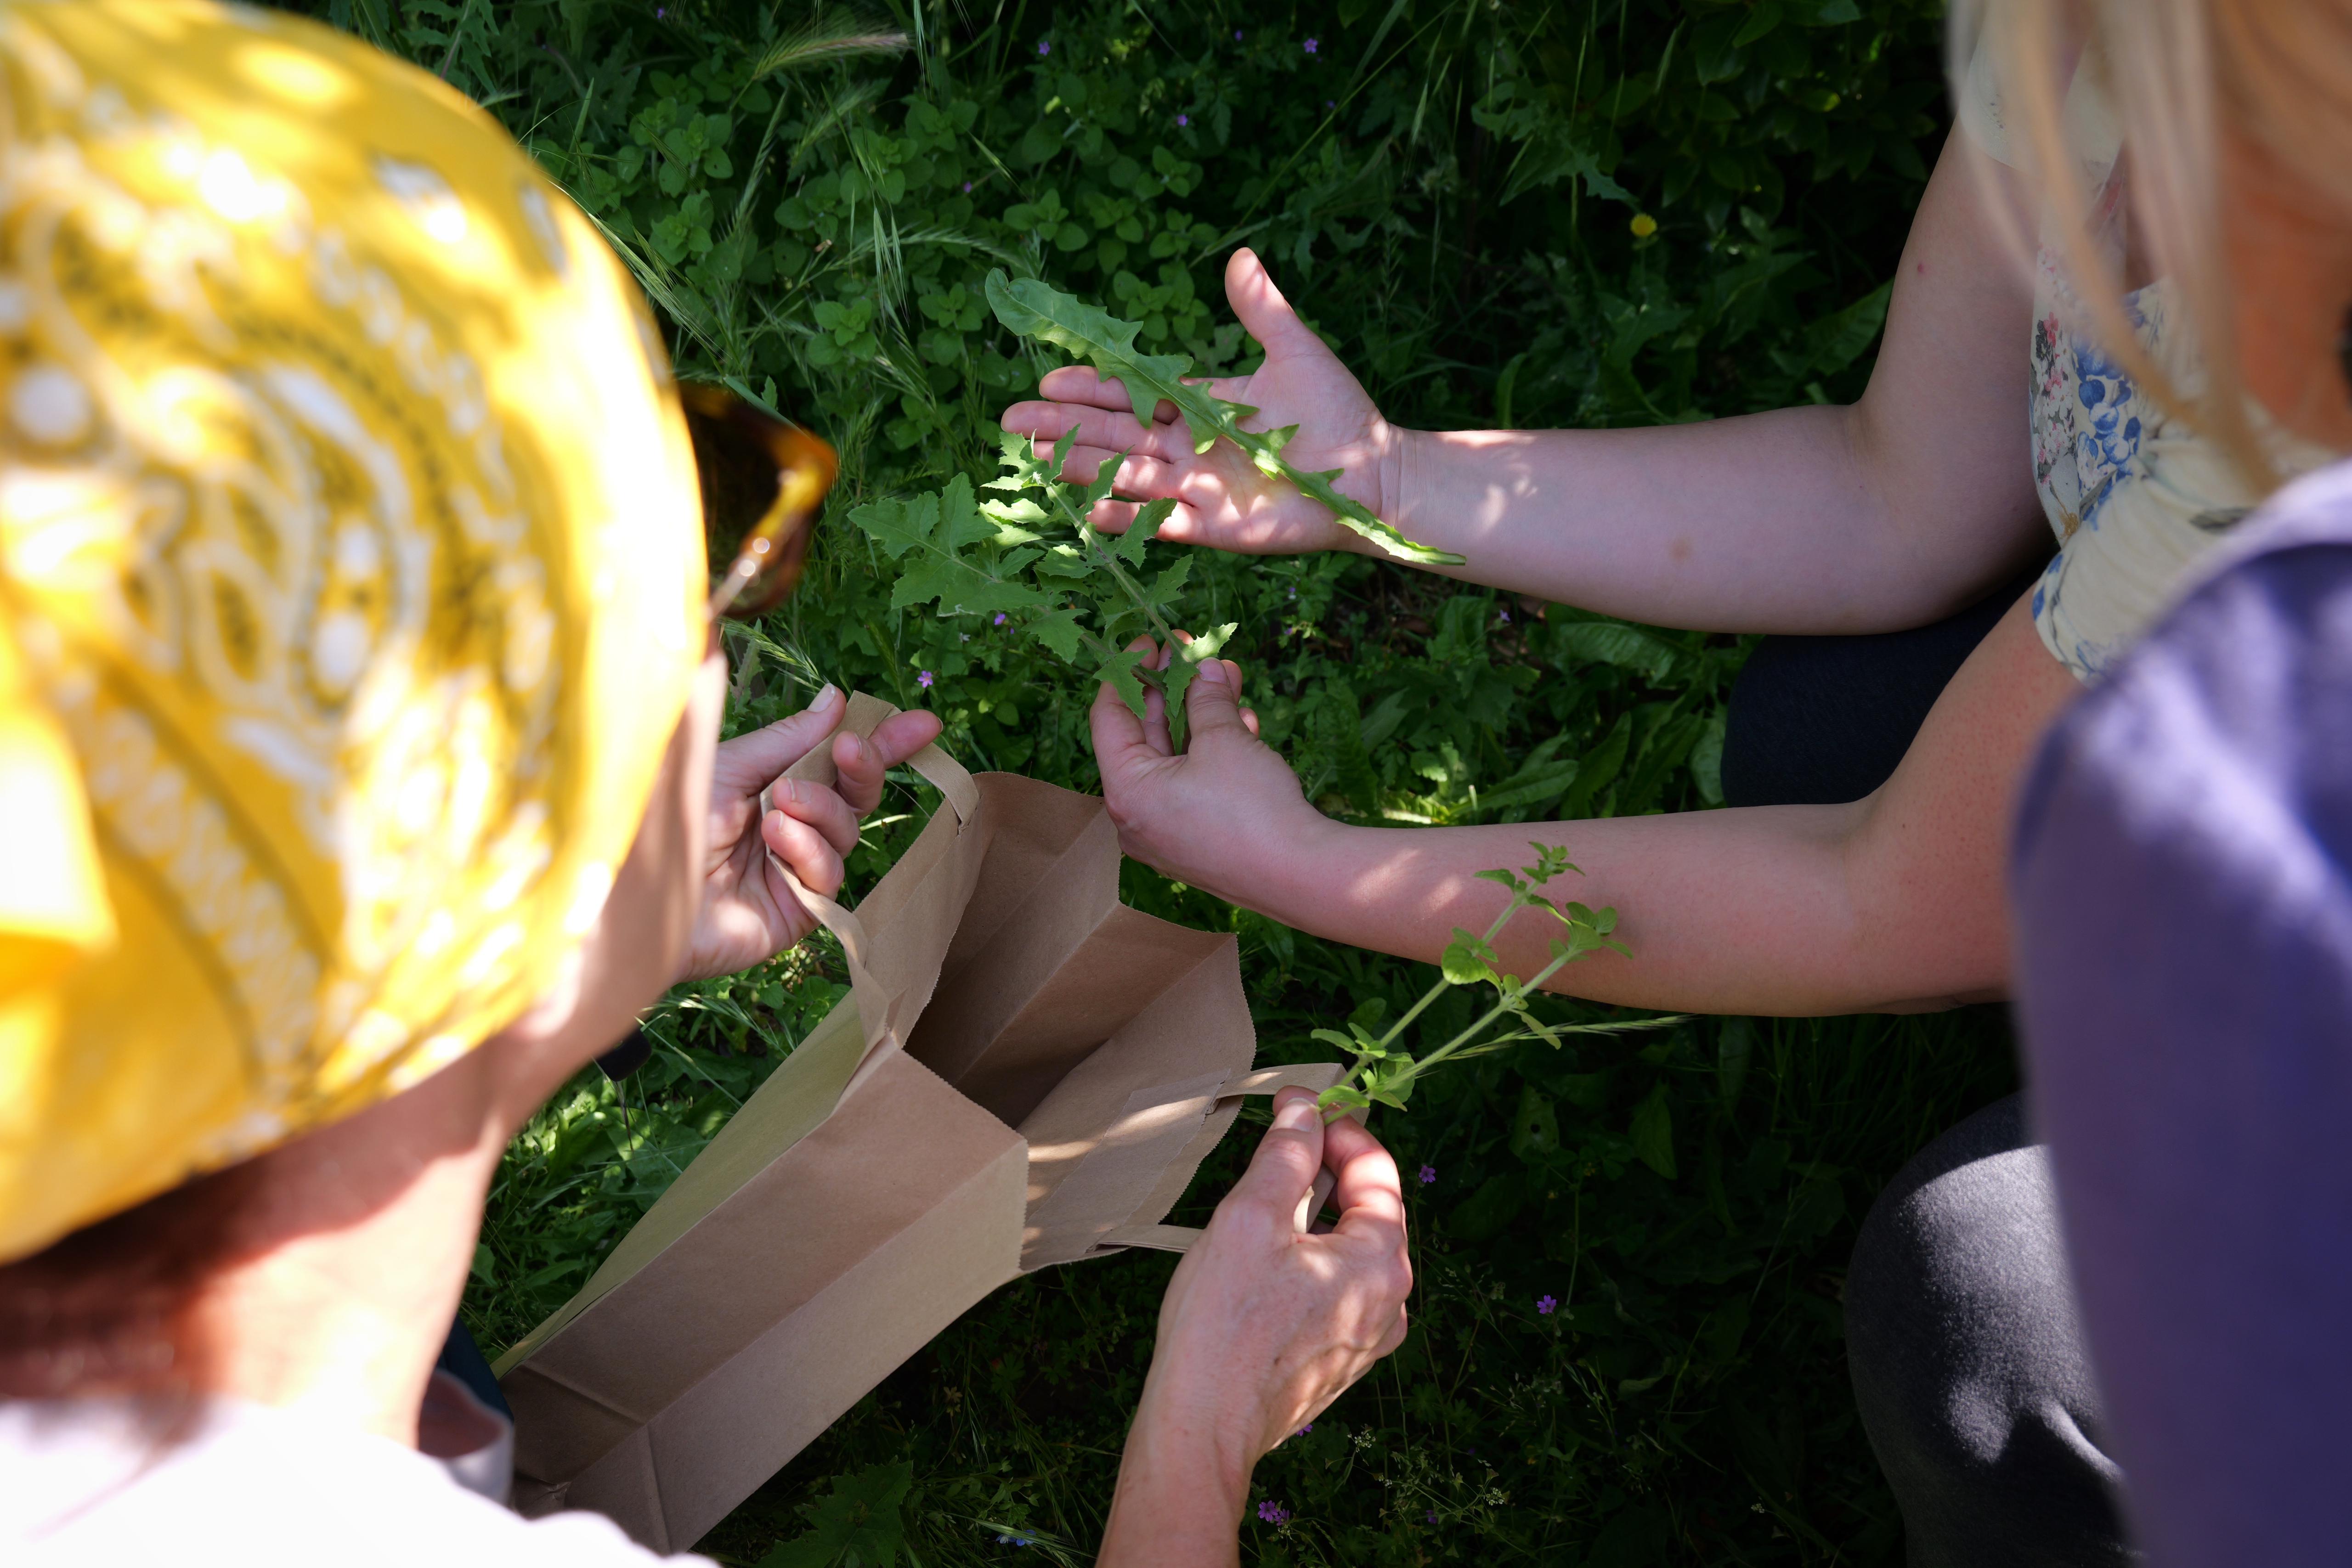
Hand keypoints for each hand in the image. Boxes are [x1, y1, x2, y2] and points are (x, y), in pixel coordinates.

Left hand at [672, 683, 942, 982]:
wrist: (634, 889)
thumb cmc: (668, 822)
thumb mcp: (730, 765)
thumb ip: (788, 740)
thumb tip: (837, 700)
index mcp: (774, 788)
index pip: (840, 764)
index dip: (885, 744)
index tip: (924, 723)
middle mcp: (792, 829)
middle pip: (855, 797)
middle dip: (862, 768)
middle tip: (850, 750)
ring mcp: (796, 872)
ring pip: (847, 833)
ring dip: (819, 810)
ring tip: (778, 805)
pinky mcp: (796, 913)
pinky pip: (830, 875)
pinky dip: (808, 851)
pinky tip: (776, 840)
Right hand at [1000, 248, 1396, 553]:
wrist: (1372, 475)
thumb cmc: (1339, 414)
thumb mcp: (1295, 350)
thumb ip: (1261, 309)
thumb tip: (1241, 256)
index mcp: (1199, 405)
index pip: (1131, 393)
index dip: (1089, 386)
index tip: (1047, 376)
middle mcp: (1188, 447)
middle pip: (1113, 435)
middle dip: (1062, 426)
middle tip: (1010, 420)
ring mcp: (1196, 488)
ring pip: (1123, 475)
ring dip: (1077, 466)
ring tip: (1031, 457)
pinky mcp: (1211, 526)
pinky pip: (1156, 522)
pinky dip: (1122, 516)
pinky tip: (1084, 509)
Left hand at [1092, 638, 1333, 903]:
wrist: (1301, 875)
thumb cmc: (1252, 809)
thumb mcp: (1224, 740)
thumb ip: (1205, 698)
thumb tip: (1202, 669)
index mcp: (1126, 791)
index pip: (1109, 717)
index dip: (1129, 671)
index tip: (1150, 641)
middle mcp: (1137, 816)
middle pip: (1144, 736)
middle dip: (1173, 689)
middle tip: (1191, 651)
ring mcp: (1167, 831)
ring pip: (1175, 758)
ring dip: (1201, 715)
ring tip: (1228, 677)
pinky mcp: (1197, 837)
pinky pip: (1194, 783)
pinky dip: (1213, 751)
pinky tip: (1244, 723)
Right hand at [1098, 1089, 1411, 1565]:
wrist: (1203, 1429)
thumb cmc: (1225, 1323)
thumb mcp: (1252, 1215)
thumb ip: (1286, 1155)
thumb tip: (1306, 1109)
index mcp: (1382, 1263)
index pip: (1376, 1172)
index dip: (1337, 1129)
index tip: (1300, 1107)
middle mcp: (1389, 1304)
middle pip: (1367, 1214)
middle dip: (1324, 1173)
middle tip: (1277, 1147)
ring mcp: (1364, 1341)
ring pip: (1346, 1256)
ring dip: (1312, 1221)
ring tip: (1262, 1204)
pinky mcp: (1334, 1367)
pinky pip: (1330, 1296)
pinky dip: (1304, 1265)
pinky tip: (1259, 1266)